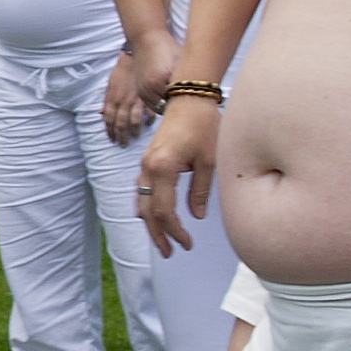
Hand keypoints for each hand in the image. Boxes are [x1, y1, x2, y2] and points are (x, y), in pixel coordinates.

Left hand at [100, 52, 151, 144]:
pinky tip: (149, 124)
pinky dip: (149, 119)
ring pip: (134, 121)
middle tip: (122, 144)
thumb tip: (100, 113)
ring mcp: (135, 100)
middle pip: (121, 123)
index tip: (112, 139)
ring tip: (135, 136)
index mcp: (112, 99)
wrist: (133, 56)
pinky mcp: (147, 96)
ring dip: (134, 130)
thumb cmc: (121, 70)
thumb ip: (106, 100)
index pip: (109, 120)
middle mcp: (123, 101)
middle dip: (121, 136)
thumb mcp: (109, 85)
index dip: (110, 131)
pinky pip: (149, 112)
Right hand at [134, 95, 219, 254]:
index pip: (164, 211)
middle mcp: (148, 167)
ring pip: (142, 202)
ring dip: (150, 223)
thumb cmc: (202, 125)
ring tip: (161, 240)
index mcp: (163, 168)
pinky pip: (142, 190)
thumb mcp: (208, 160)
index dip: (175, 231)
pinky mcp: (148, 160)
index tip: (187, 244)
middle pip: (148, 211)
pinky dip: (147, 207)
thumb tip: (196, 216)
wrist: (189, 98)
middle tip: (169, 253)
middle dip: (158, 234)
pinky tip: (153, 216)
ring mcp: (145, 163)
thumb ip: (200, 191)